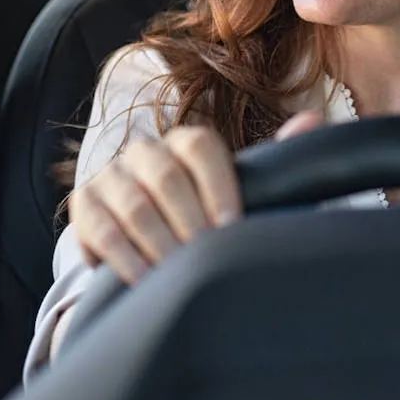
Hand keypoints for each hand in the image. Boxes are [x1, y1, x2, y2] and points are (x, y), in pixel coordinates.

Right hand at [70, 111, 325, 283]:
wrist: (149, 248)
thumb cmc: (204, 222)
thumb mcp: (240, 197)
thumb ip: (273, 164)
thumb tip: (314, 120)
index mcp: (185, 144)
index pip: (199, 147)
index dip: (217, 185)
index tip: (232, 225)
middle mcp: (144, 153)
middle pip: (164, 174)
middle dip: (189, 220)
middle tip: (206, 256)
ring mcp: (111, 178)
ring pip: (133, 204)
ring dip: (159, 243)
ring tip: (178, 272)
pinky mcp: (84, 208)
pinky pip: (101, 230)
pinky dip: (125, 258)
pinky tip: (145, 279)